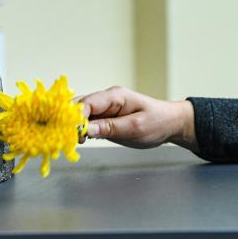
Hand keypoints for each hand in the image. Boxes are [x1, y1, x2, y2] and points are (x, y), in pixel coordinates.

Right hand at [74, 86, 196, 151]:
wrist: (170, 123)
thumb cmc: (157, 122)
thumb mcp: (136, 127)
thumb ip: (111, 127)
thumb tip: (87, 129)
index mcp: (115, 96)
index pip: (87, 103)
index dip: (75, 117)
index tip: (71, 133)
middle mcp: (107, 99)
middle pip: (79, 106)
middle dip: (70, 121)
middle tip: (67, 139)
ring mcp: (105, 109)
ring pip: (81, 114)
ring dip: (74, 127)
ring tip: (71, 142)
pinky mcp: (105, 119)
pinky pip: (88, 122)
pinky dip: (80, 130)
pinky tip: (78, 141)